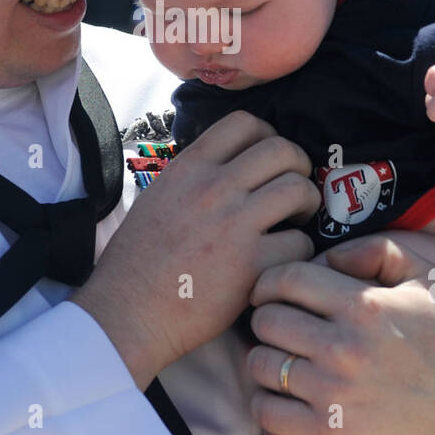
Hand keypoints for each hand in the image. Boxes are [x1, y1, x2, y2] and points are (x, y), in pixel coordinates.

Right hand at [72, 110, 318, 388]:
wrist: (128, 312)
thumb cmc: (135, 262)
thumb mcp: (157, 198)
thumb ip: (193, 179)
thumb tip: (228, 169)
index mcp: (188, 168)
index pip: (243, 122)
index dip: (268, 135)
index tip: (270, 160)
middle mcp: (213, 188)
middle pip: (281, 150)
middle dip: (298, 166)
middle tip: (293, 190)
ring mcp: (234, 225)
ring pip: (298, 189)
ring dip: (306, 203)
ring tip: (296, 221)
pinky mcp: (251, 265)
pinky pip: (300, 243)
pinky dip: (300, 251)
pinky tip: (285, 260)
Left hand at [246, 234, 434, 434]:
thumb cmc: (433, 347)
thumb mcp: (423, 284)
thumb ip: (379, 250)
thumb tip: (329, 255)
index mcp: (366, 308)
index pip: (288, 279)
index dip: (269, 281)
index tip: (268, 293)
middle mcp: (346, 350)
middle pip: (267, 320)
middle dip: (266, 319)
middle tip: (279, 328)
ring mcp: (333, 395)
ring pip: (260, 363)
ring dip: (265, 359)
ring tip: (283, 360)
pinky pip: (264, 408)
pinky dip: (267, 401)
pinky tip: (286, 395)